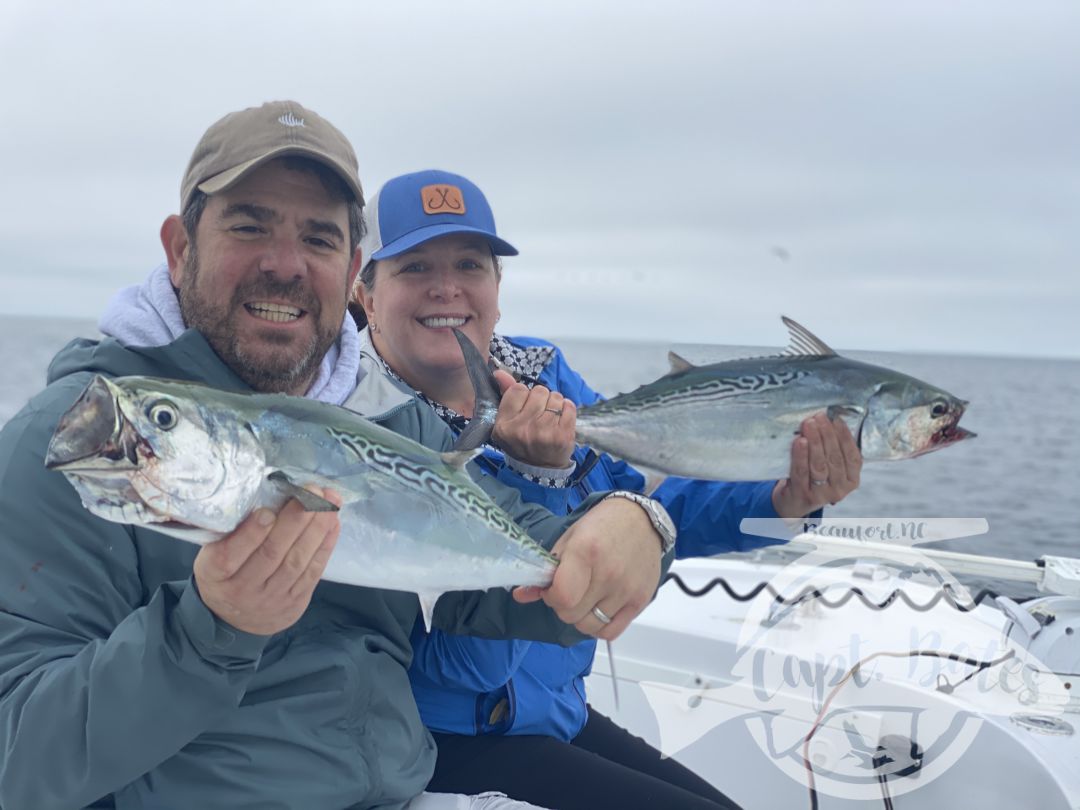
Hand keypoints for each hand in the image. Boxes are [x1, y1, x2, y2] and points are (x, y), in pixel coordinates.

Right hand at [193, 488, 341, 635]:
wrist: (235, 620)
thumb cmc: (225, 574)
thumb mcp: (212, 554)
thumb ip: (232, 532)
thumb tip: (268, 496)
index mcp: (215, 574)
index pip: (229, 556)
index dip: (250, 534)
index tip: (267, 511)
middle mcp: (243, 589)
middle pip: (271, 554)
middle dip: (295, 520)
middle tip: (311, 492)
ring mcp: (272, 598)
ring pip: (296, 561)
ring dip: (317, 528)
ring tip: (329, 501)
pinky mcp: (295, 602)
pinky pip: (313, 572)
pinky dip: (325, 544)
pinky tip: (333, 522)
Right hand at [490, 369, 576, 468]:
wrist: (541, 469)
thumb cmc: (523, 441)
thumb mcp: (508, 422)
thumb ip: (505, 395)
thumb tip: (499, 372)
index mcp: (504, 425)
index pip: (518, 389)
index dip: (524, 395)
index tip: (525, 407)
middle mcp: (522, 429)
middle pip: (539, 391)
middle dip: (542, 398)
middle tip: (539, 413)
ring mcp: (544, 433)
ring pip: (555, 397)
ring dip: (555, 403)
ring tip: (551, 417)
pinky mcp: (563, 435)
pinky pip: (569, 406)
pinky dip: (567, 409)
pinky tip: (561, 420)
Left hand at [513, 497, 661, 640]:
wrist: (642, 520)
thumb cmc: (602, 525)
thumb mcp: (569, 539)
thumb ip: (546, 570)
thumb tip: (520, 595)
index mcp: (586, 552)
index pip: (562, 596)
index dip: (550, 597)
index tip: (551, 589)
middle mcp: (609, 573)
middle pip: (572, 614)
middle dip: (562, 606)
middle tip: (568, 591)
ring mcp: (626, 590)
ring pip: (589, 627)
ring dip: (580, 617)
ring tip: (584, 599)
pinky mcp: (640, 601)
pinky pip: (611, 632)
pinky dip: (599, 627)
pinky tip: (597, 610)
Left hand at [772, 412, 861, 517]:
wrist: (793, 501)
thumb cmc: (814, 476)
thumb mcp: (830, 465)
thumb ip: (833, 447)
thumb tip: (829, 418)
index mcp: (852, 480)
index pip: (853, 456)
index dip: (845, 436)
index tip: (837, 419)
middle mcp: (840, 489)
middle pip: (835, 458)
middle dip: (827, 435)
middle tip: (819, 417)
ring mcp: (821, 494)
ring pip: (819, 465)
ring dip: (815, 442)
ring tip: (809, 424)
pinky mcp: (803, 495)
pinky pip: (802, 472)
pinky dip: (801, 455)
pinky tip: (799, 441)